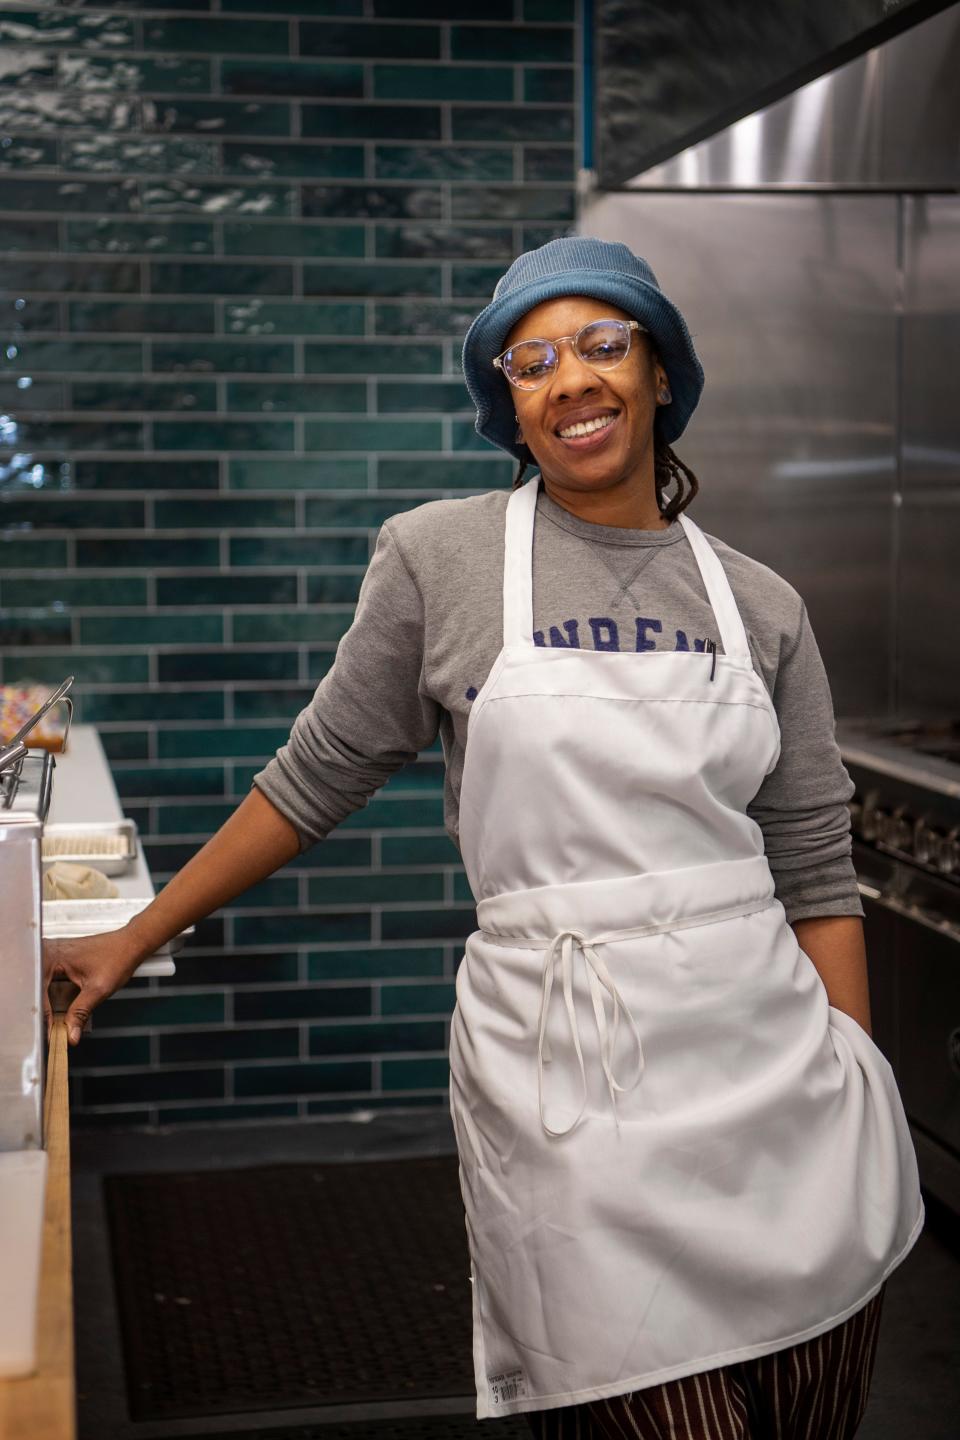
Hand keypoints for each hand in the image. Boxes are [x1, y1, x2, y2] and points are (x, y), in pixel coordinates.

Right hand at [43, 928, 141, 1046]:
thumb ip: (81, 1012)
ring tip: (49, 1020)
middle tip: (46, 1028)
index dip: (43, 1015)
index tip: (49, 1032)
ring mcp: (54, 955)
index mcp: (55, 956)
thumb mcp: (98, 989)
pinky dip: (50, 995)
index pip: (39, 991)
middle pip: (33, 987)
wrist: (131, 944)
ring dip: (43, 1002)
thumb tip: (70, 1034)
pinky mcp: (60, 960)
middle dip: (38, 1008)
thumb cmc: (118, 957)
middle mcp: (51, 952)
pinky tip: (55, 1008)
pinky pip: (47, 980)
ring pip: (38, 984)